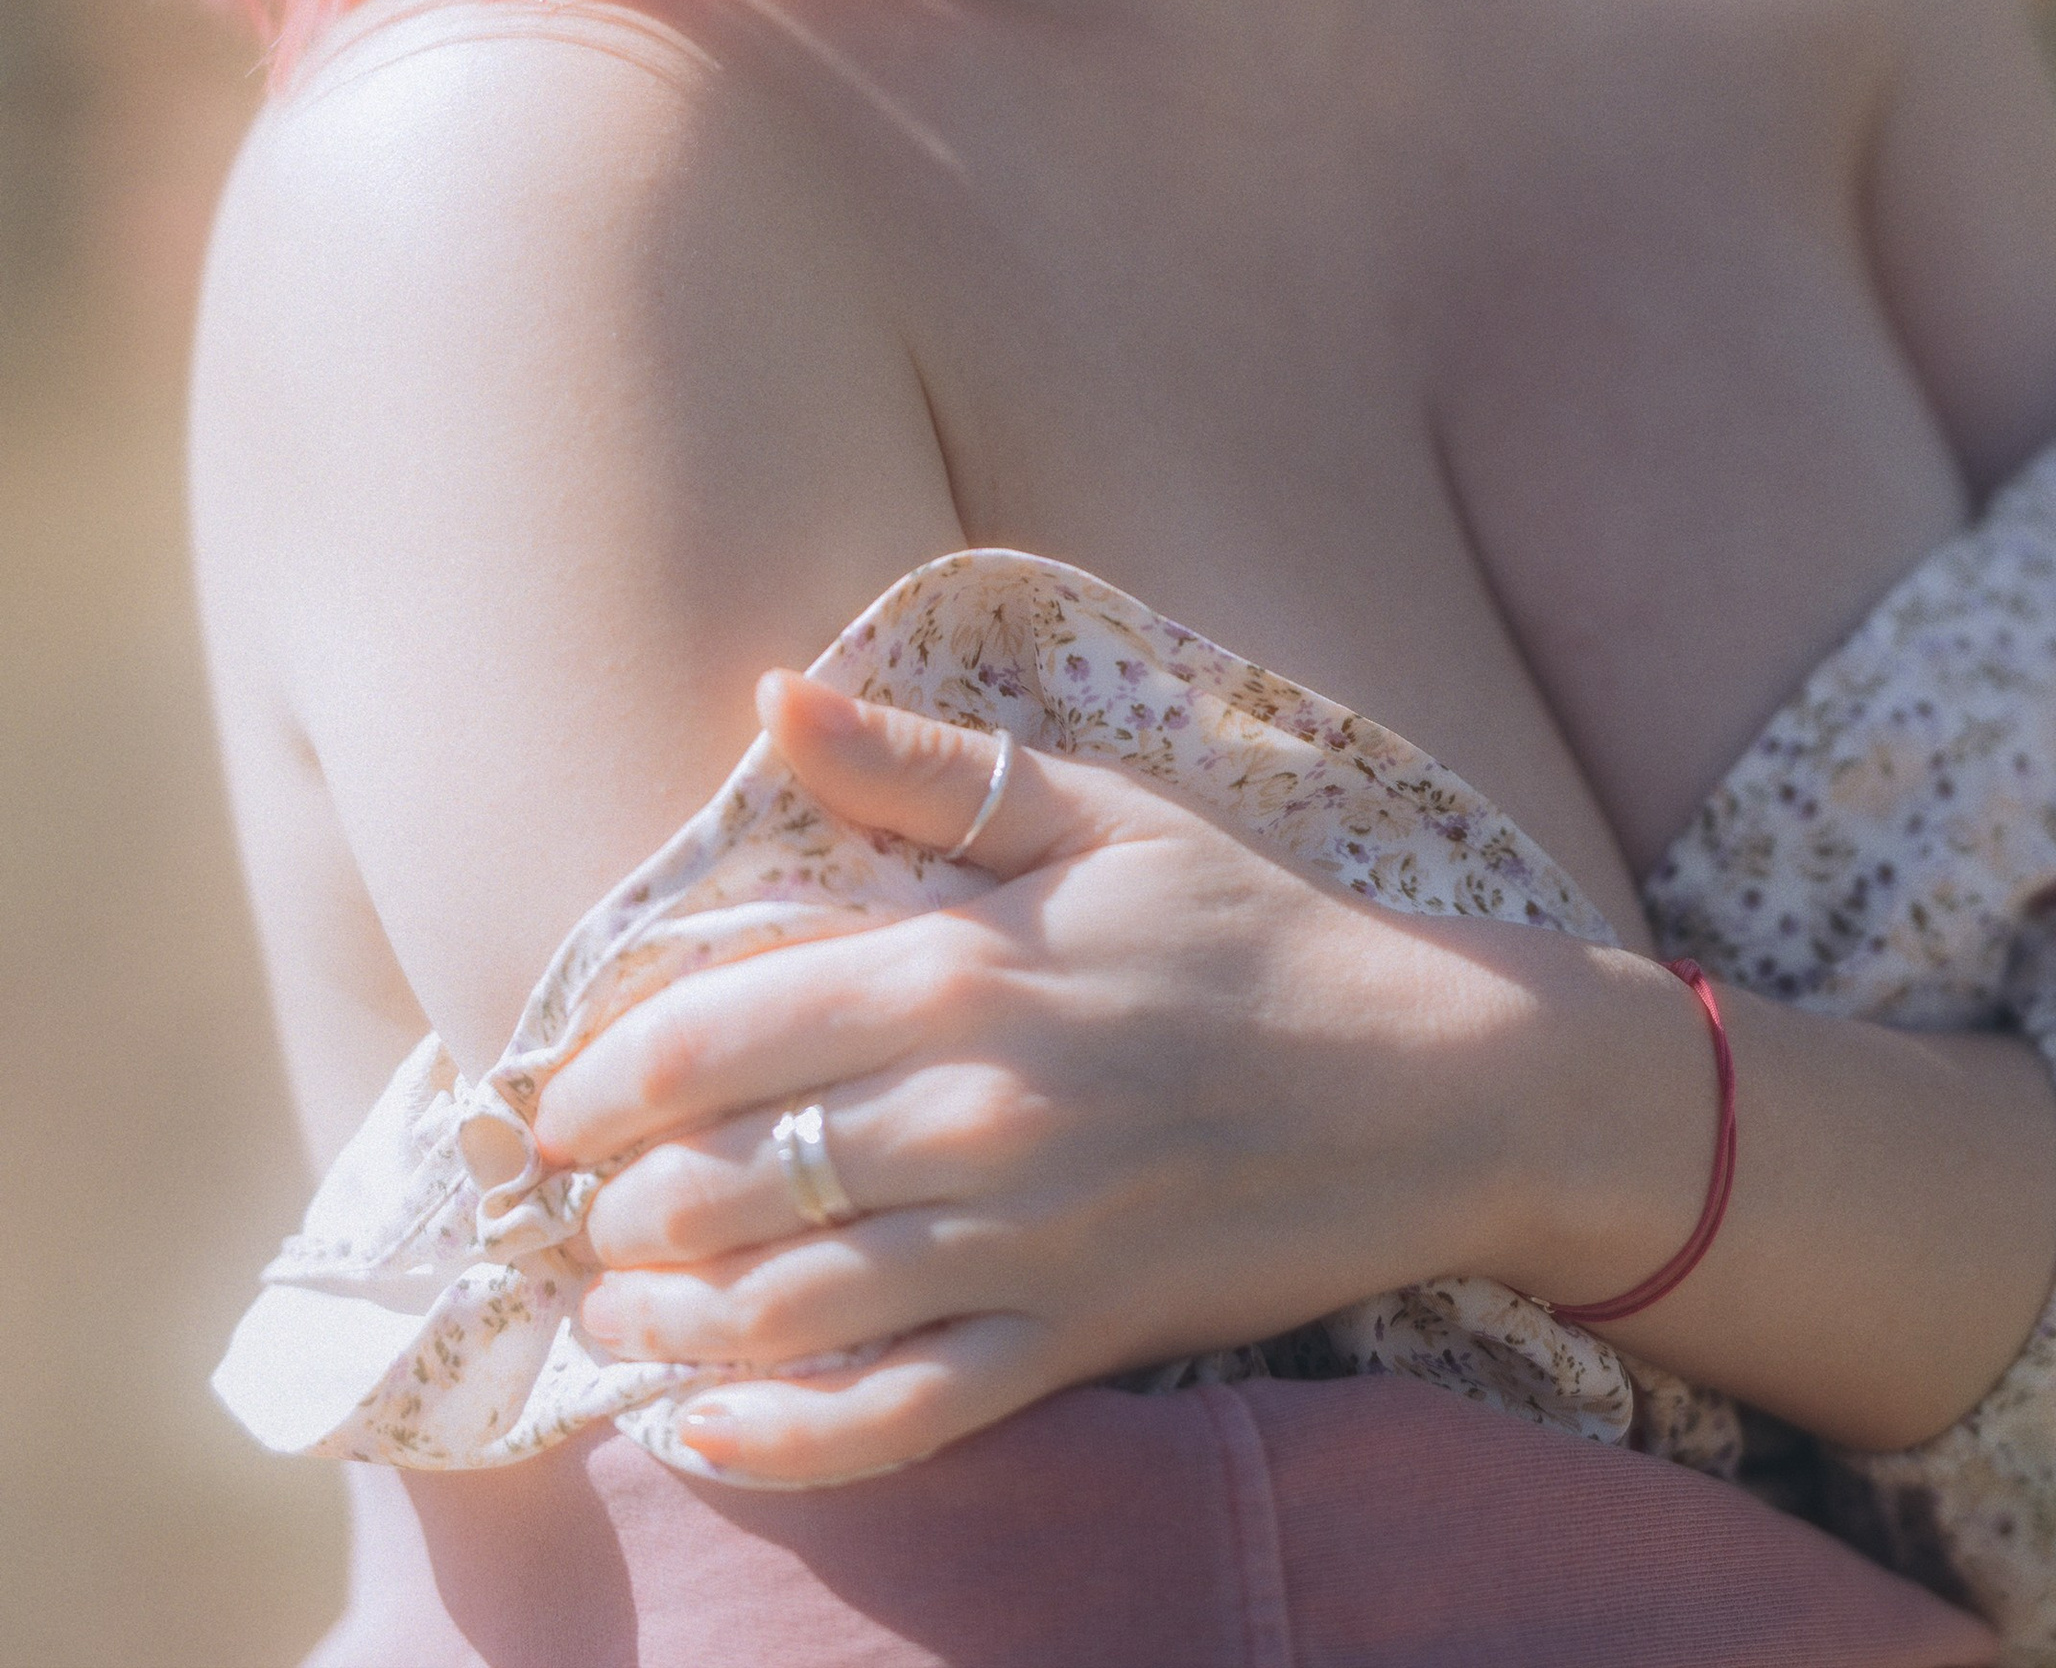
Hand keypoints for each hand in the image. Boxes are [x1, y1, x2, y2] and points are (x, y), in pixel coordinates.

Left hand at [532, 675, 1618, 1483]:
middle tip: (568, 1216)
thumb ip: (920, 767)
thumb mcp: (1097, 811)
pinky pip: (900, 1416)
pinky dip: (785, 1436)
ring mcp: (1027, 1239)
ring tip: (609, 1311)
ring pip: (785, 1308)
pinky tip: (709, 1425)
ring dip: (663, 1322)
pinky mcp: (1078, 1339)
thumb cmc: (1252, 927)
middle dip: (611, 1212)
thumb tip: (768, 694)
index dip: (598, 1081)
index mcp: (965, 966)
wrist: (1432, 1076)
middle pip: (721, 1184)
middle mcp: (975, 1110)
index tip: (549, 1102)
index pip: (715, 1036)